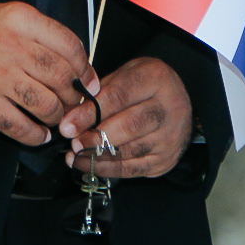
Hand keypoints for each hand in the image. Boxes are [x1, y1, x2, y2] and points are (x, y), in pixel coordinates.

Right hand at [0, 2, 97, 146]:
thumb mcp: (5, 15)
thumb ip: (38, 32)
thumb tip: (74, 60)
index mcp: (20, 20)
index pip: (69, 45)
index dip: (85, 68)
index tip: (88, 80)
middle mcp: (11, 47)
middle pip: (61, 77)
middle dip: (73, 94)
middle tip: (73, 101)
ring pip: (46, 105)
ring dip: (57, 116)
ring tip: (55, 117)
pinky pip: (21, 127)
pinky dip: (36, 135)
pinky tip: (39, 133)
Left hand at [56, 57, 193, 179]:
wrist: (177, 103)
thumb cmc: (143, 87)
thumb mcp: (124, 75)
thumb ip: (99, 92)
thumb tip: (70, 117)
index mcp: (155, 78)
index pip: (118, 97)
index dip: (90, 113)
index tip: (67, 125)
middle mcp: (168, 108)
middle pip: (129, 126)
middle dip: (95, 137)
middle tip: (72, 142)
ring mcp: (170, 137)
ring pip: (130, 151)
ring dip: (97, 156)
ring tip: (75, 154)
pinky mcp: (165, 159)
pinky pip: (132, 169)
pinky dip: (107, 169)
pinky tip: (89, 164)